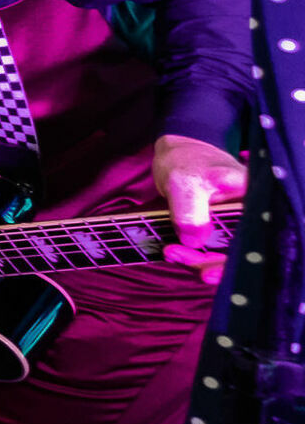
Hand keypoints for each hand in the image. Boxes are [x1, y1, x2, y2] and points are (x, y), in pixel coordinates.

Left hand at [153, 134, 247, 284]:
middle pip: (239, 252)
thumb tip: (195, 241)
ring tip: (170, 252)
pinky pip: (211, 249)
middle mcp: (251, 215)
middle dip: (208, 263)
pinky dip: (192, 254)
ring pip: (223, 254)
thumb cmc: (187, 161)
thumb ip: (190, 210)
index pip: (253, 239)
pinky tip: (172, 251)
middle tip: (176, 257)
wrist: (178, 152)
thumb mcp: (184, 181)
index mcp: (253, 201)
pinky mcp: (219, 229)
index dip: (233, 261)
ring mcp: (236, 223)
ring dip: (197, 260)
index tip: (208, 272)